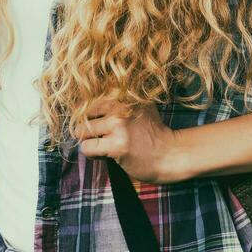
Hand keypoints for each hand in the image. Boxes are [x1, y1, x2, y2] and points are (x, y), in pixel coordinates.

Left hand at [72, 94, 188, 184]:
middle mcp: (120, 106)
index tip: (99, 125)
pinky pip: (87, 148)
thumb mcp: (140, 108)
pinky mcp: (117, 145)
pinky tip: (107, 155)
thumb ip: (118, 103)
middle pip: (82, 115)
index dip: (89, 116)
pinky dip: (92, 154)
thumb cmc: (153, 134)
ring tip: (105, 147)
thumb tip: (84, 104)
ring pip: (81, 132)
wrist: (170, 154)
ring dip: (90, 142)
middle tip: (102, 137)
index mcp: (124, 95)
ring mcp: (119, 125)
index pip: (89, 100)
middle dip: (87, 129)